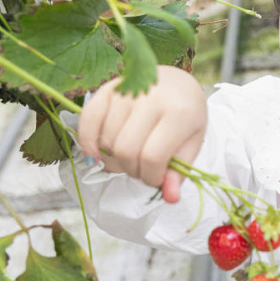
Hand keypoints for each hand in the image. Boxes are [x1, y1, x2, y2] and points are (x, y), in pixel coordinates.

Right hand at [78, 65, 206, 202]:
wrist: (176, 82)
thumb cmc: (186, 115)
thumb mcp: (192, 143)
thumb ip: (180, 171)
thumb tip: (170, 198)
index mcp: (178, 112)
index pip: (152, 157)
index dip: (151, 177)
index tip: (156, 179)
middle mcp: (150, 98)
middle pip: (126, 150)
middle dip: (132, 171)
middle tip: (142, 170)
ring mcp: (126, 91)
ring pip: (107, 140)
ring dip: (114, 160)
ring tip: (130, 158)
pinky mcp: (106, 89)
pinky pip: (88, 121)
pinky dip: (87, 143)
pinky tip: (96, 155)